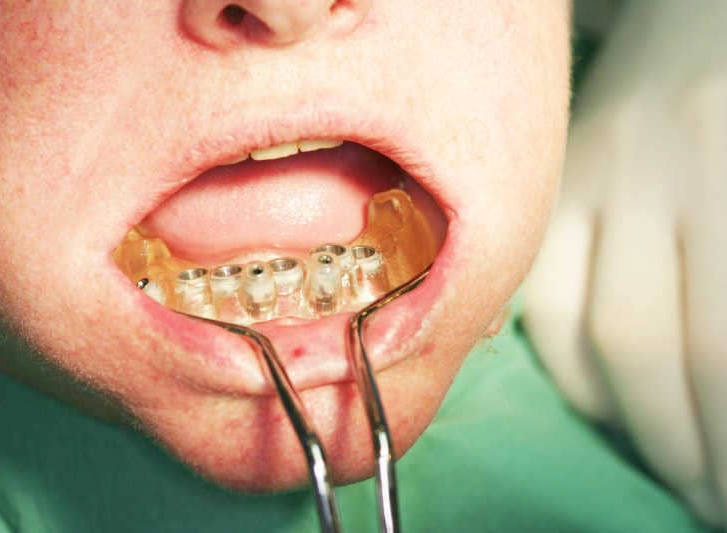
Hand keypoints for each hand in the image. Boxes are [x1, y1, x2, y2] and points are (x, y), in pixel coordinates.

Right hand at [523, 1, 725, 525]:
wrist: (702, 0)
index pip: (725, 347)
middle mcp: (655, 169)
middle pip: (657, 349)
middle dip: (695, 451)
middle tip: (714, 505)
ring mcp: (590, 180)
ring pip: (597, 336)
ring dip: (641, 429)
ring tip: (680, 476)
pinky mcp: (555, 192)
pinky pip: (549, 306)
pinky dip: (578, 375)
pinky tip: (614, 409)